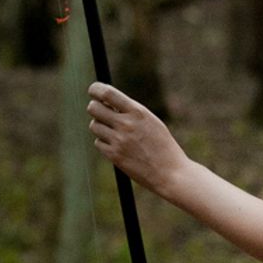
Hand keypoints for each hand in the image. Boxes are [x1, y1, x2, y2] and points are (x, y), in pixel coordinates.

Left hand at [87, 82, 188, 196]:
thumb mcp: (151, 121)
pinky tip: (119, 147)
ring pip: (94, 126)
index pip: (107, 93)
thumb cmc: (162, 145)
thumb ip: (131, 111)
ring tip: (115, 132)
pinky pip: (98, 142)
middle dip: (95, 108)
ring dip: (100, 127)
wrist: (170, 173)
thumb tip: (107, 102)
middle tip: (101, 112)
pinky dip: (105, 143)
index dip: (96, 89)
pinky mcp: (114, 156)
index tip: (93, 90)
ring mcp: (119, 141)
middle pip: (94, 108)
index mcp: (138, 112)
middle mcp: (126, 124)